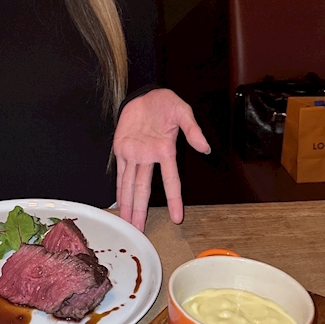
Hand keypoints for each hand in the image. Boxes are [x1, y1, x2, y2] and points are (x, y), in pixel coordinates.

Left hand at [113, 89, 209, 230]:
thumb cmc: (165, 103)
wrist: (145, 94)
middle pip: (145, 189)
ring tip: (128, 222)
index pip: (171, 180)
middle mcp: (149, 157)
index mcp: (165, 150)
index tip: (177, 217)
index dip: (174, 199)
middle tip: (141, 229)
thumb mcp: (182, 111)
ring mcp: (135, 154)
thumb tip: (204, 147)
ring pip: (131, 184)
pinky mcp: (122, 148)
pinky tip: (120, 201)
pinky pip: (120, 172)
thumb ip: (192, 129)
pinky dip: (119, 187)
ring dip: (129, 203)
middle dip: (142, 209)